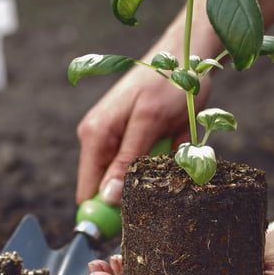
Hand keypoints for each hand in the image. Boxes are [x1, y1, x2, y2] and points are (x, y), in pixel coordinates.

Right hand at [76, 63, 209, 203]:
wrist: (185, 54)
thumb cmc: (169, 82)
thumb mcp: (151, 122)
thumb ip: (128, 160)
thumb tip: (108, 198)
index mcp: (95, 135)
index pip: (87, 192)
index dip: (105, 213)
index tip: (134, 220)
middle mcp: (97, 138)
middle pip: (105, 188)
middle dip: (133, 191)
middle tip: (162, 179)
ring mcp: (112, 137)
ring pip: (125, 177)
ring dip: (149, 174)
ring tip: (170, 147)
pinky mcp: (128, 135)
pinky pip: (138, 163)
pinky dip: (157, 160)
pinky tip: (171, 140)